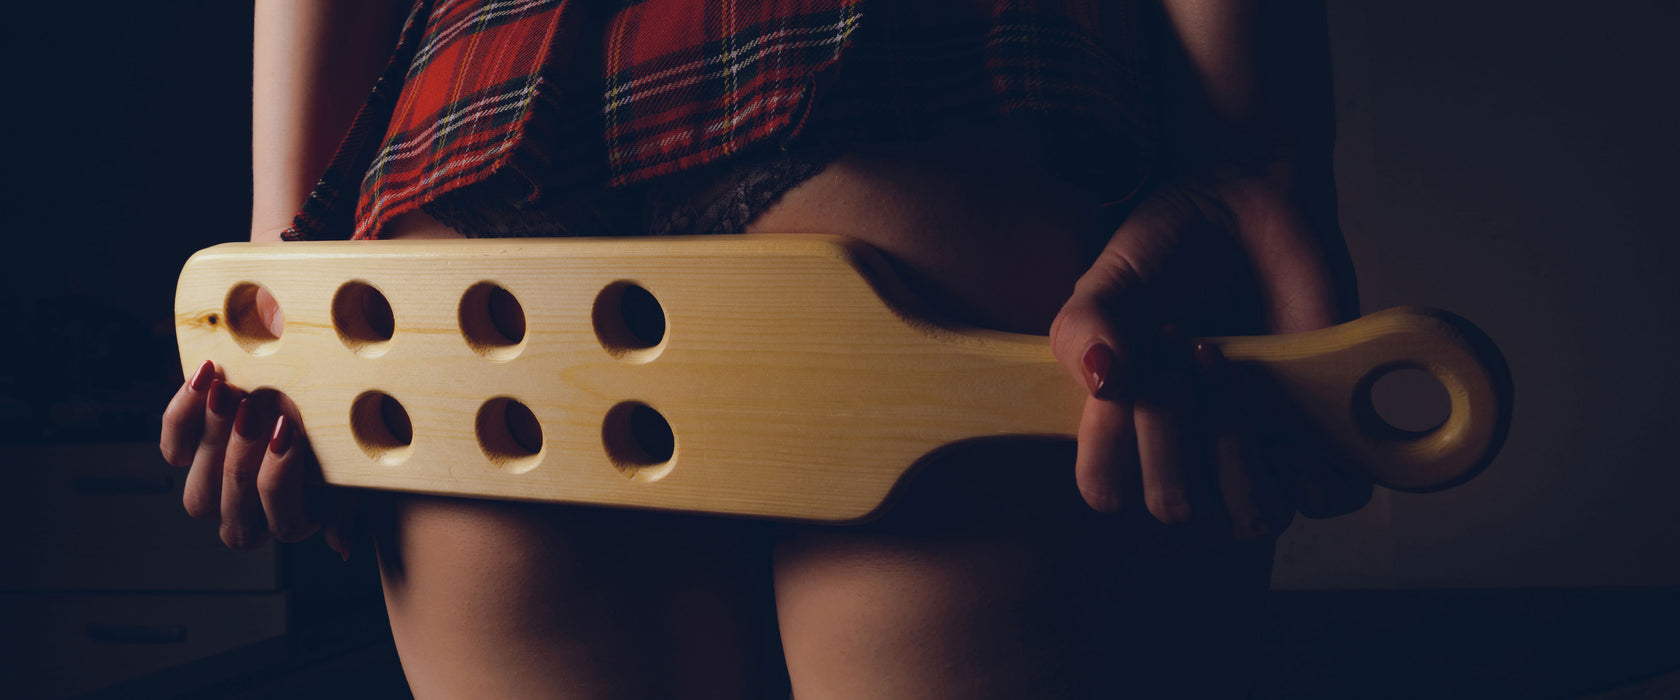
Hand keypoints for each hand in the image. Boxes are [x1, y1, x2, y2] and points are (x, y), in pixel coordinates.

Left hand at [159, 287, 355, 556]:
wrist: (321, 366)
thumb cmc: (344, 418)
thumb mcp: (357, 457)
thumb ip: (349, 500)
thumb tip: (337, 544)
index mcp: (298, 518)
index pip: (284, 523)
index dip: (280, 481)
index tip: (288, 431)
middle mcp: (252, 512)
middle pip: (233, 512)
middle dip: (242, 459)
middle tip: (255, 408)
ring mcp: (215, 484)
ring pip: (197, 494)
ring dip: (213, 442)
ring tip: (230, 394)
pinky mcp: (188, 452)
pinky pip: (172, 448)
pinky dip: (183, 415)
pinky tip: (206, 379)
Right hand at [1049, 159, 1372, 535]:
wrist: (1245, 212)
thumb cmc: (1165, 252)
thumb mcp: (1109, 278)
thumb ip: (1087, 325)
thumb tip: (1104, 383)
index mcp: (1125, 429)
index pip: (1107, 493)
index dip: (1118, 451)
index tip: (1131, 381)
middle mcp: (1186, 452)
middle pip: (1177, 506)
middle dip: (1179, 435)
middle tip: (1188, 357)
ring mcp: (1252, 447)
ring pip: (1252, 516)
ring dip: (1242, 449)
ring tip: (1236, 378)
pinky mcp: (1315, 436)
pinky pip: (1323, 498)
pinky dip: (1313, 467)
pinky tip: (1288, 414)